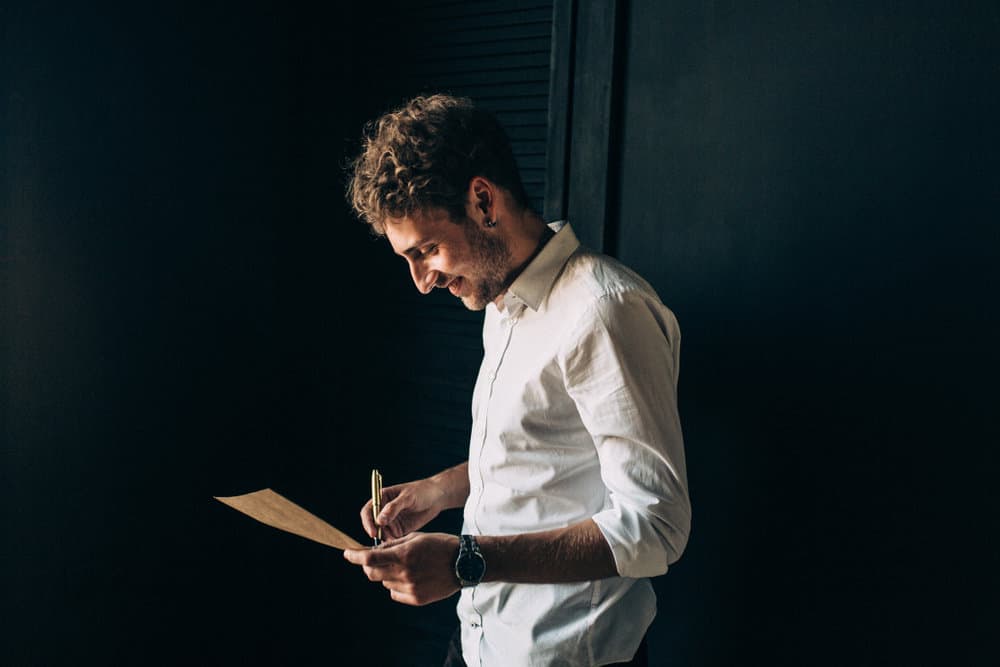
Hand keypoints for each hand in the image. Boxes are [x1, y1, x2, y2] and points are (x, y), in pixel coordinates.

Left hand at [343, 532, 459, 605]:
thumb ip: (393, 544)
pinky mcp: (416, 599)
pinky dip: (396, 586)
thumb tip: (375, 550)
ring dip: (387, 575)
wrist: (464, 563)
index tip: (347, 553)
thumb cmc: (440, 545)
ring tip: (405, 566)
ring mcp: (410, 588)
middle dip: (369, 566)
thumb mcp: (416, 537)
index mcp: (403, 554)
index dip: (355, 556)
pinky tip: (411, 578)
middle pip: (372, 573)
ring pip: (384, 583)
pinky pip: (395, 593)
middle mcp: (404, 573)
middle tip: (374, 560)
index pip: (369, 558)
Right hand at [360, 478, 444, 540]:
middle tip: (386, 541)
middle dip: (377, 534)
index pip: (368, 512)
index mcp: (381, 498)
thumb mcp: (408, 497)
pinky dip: (394, 544)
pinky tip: (399, 546)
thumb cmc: (422, 491)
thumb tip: (379, 520)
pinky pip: (392, 539)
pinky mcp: (399, 530)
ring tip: (395, 544)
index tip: (374, 533)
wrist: (437, 497)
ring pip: (382, 534)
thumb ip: (393, 508)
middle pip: (373, 526)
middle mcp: (383, 511)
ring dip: (386, 540)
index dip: (368, 523)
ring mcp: (391, 522)